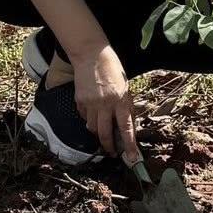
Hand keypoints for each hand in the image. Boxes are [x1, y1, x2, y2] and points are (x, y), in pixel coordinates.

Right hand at [72, 44, 138, 162]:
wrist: (91, 54)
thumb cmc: (112, 68)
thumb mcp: (126, 86)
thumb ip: (126, 105)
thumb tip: (128, 125)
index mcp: (121, 100)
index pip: (126, 128)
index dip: (130, 146)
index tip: (132, 158)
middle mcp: (106, 104)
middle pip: (105, 134)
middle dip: (109, 147)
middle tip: (112, 152)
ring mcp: (91, 103)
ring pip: (93, 128)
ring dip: (98, 133)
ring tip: (102, 129)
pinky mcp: (80, 101)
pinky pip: (85, 117)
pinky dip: (89, 119)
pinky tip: (93, 112)